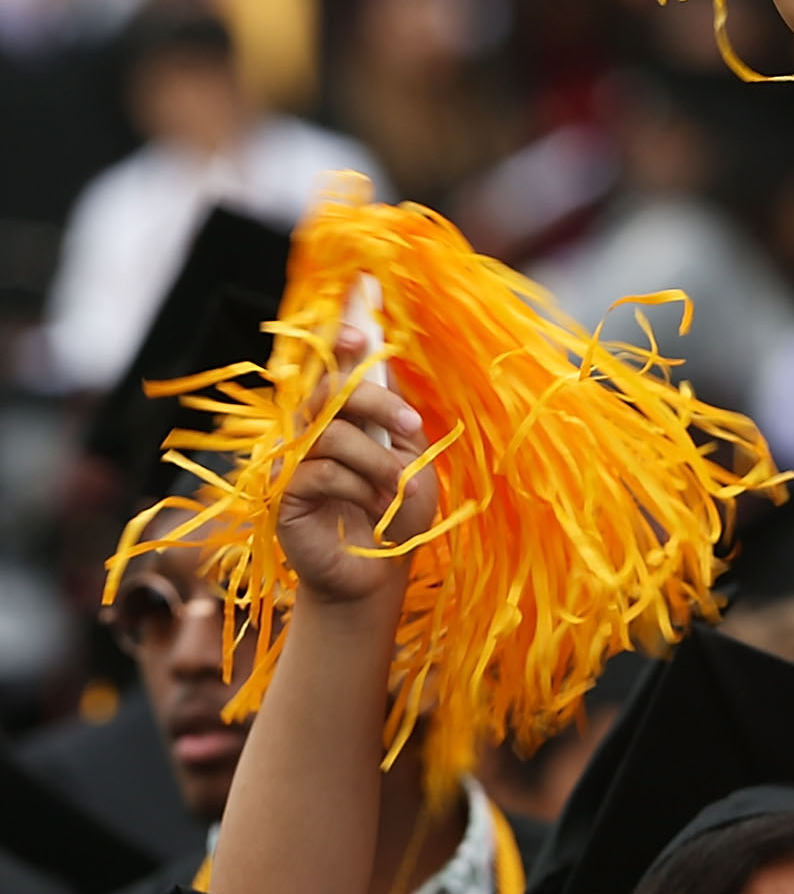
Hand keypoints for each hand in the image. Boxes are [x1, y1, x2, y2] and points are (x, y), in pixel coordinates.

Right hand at [276, 330, 436, 609]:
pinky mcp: (283, 493)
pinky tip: (367, 507)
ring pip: (329, 431)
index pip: (330, 367)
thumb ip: (395, 415)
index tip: (362, 322)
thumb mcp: (411, 458)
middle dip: (375, 401)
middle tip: (410, 425)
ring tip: (393, 486)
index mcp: (340, 417)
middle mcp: (308, 431)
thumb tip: (382, 358)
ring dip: (375, 458)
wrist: (380, 571)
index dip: (340, 339)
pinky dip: (356, 487)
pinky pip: (322, 471)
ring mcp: (292, 461)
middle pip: (327, 389)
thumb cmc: (396, 514)